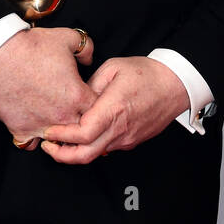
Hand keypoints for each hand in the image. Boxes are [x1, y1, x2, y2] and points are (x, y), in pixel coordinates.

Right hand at [0, 26, 94, 150]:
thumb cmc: (33, 46)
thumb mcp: (68, 39)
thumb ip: (86, 48)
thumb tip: (89, 58)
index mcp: (77, 96)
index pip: (99, 111)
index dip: (97, 105)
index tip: (87, 98)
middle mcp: (62, 115)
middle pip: (82, 130)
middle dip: (81, 122)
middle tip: (74, 112)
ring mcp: (41, 125)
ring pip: (58, 141)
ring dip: (58, 133)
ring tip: (54, 120)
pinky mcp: (20, 129)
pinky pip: (31, 144)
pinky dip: (33, 137)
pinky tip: (34, 124)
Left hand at [39, 56, 190, 164]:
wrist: (176, 84)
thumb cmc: (147, 73)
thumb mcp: (113, 68)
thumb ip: (90, 86)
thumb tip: (76, 100)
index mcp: (113, 110)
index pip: (80, 135)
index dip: (60, 137)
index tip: (47, 131)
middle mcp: (120, 129)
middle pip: (85, 155)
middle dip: (61, 155)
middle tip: (47, 146)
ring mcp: (127, 138)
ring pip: (96, 154)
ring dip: (76, 151)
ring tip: (62, 140)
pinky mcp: (132, 141)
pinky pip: (108, 148)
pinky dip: (92, 146)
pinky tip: (85, 135)